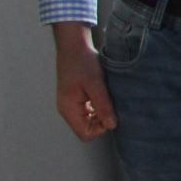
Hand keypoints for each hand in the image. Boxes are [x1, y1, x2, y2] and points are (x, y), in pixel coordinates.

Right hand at [53, 24, 116, 140]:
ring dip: (101, 114)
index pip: (85, 134)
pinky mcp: (77, 99)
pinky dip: (99, 108)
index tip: (110, 114)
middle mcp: (68, 110)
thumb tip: (112, 126)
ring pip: (90, 121)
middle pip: (87, 129)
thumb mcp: (96, 84)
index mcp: (68, 109)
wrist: (74, 46)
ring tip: (108, 98)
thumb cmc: (82, 62)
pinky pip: (90, 111)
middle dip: (102, 121)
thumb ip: (103, 106)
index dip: (100, 129)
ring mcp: (72, 105)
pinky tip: (105, 96)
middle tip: (111, 105)